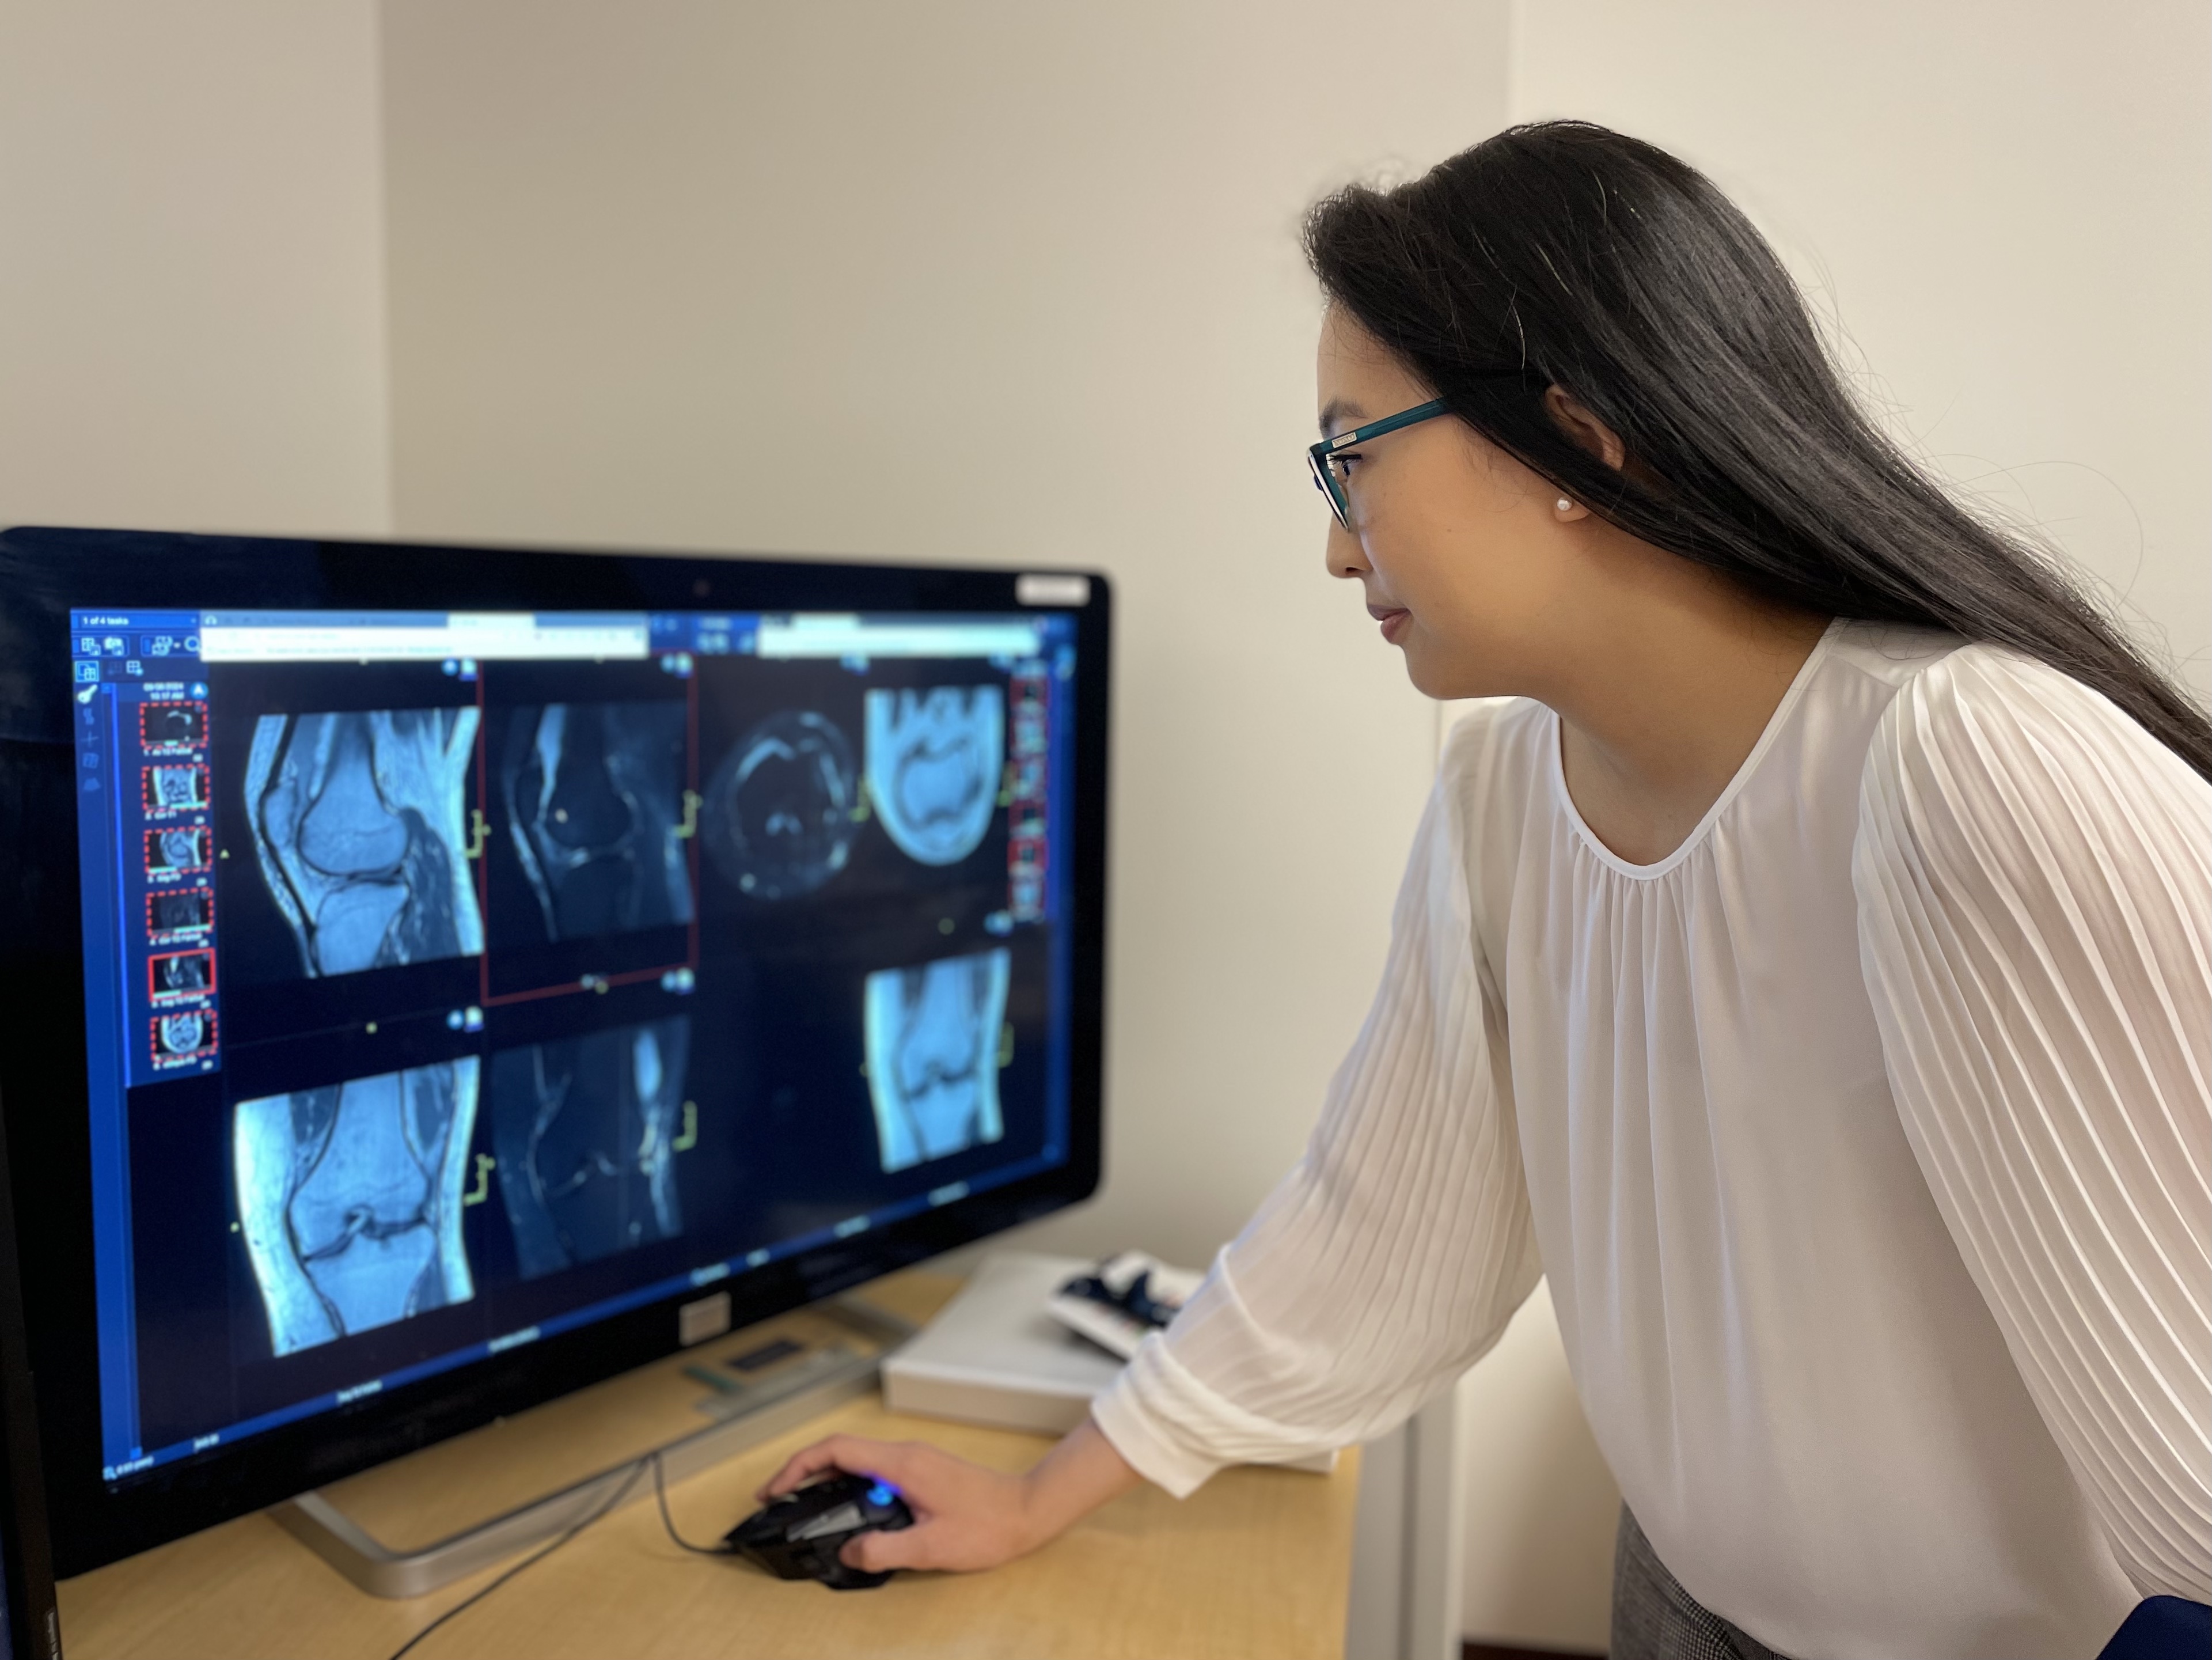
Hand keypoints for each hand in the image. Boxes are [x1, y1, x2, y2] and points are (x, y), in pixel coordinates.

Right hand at [759, 1435, 1041, 1572]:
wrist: (1027, 1512)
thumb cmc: (987, 1526)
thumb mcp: (930, 1547)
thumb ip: (883, 1551)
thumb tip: (847, 1552)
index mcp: (901, 1464)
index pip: (836, 1450)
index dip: (798, 1466)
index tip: (775, 1489)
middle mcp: (905, 1454)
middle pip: (840, 1449)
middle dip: (803, 1470)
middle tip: (777, 1497)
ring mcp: (914, 1459)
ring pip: (856, 1457)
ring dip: (825, 1476)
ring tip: (803, 1503)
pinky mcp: (921, 1470)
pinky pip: (873, 1468)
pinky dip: (848, 1483)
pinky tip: (845, 1508)